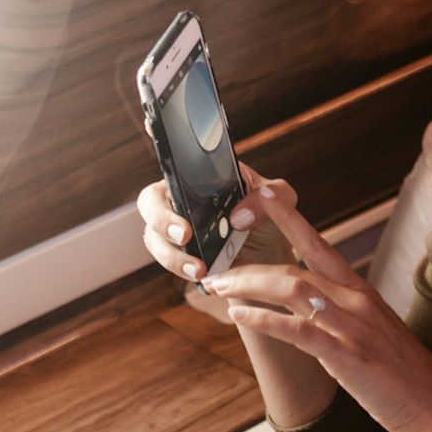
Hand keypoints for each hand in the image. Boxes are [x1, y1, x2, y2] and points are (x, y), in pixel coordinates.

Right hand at [136, 166, 269, 297]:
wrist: (268, 256)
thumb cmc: (270, 216)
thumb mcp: (281, 199)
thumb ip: (272, 196)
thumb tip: (239, 215)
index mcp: (201, 175)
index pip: (172, 163)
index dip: (161, 156)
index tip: (163, 153)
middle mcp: (180, 198)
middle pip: (150, 202)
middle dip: (161, 220)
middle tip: (184, 236)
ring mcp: (174, 227)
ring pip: (154, 237)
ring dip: (172, 255)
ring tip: (199, 269)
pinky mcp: (178, 254)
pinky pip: (168, 262)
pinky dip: (182, 270)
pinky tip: (204, 277)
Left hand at [218, 186, 431, 431]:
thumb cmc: (406, 376)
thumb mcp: (375, 334)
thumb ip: (345, 317)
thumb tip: (311, 316)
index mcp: (362, 293)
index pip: (319, 244)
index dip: (288, 217)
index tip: (262, 196)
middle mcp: (356, 301)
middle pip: (294, 267)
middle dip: (249, 266)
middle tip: (215, 268)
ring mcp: (353, 327)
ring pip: (292, 291)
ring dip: (248, 287)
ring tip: (218, 288)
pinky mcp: (348, 356)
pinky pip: (298, 330)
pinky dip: (264, 320)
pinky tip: (238, 316)